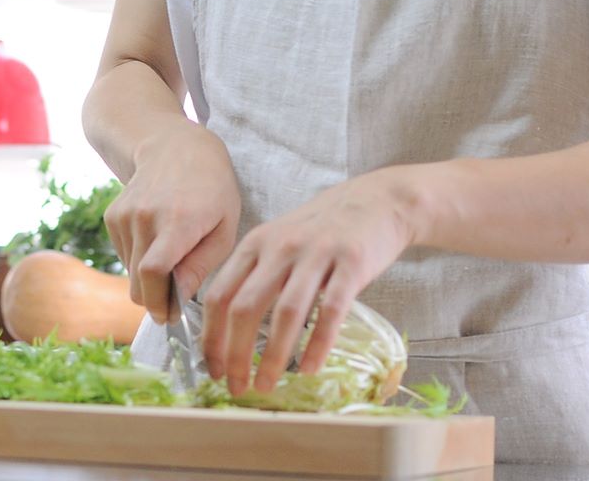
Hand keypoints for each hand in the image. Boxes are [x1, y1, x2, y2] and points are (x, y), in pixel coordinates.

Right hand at [103, 124, 240, 321]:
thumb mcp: (224, 226)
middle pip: (139, 281)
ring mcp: (124, 215)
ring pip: (130, 273)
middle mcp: (145, 216)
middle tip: (172, 304)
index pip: (154, 272)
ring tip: (172, 259)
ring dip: (149, 280)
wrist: (173, 145)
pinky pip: (124, 256)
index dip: (159, 303)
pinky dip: (139, 261)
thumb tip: (179, 300)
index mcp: (178, 220)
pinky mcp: (112, 216)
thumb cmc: (211, 188)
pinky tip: (158, 242)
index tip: (170, 318)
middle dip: (155, 301)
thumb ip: (201, 265)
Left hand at [201, 169, 413, 394]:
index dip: (211, 337)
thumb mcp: (279, 241)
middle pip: (246, 308)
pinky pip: (331, 310)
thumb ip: (255, 274)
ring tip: (266, 386)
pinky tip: (310, 369)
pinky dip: (318, 344)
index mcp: (256, 244)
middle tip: (235, 387)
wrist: (376, 200)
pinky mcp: (352, 263)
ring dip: (273, 357)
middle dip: (236, 354)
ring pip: (286, 313)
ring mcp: (316, 254)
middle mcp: (281, 248)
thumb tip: (228, 329)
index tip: (213, 369)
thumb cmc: (323, 230)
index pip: (220, 295)